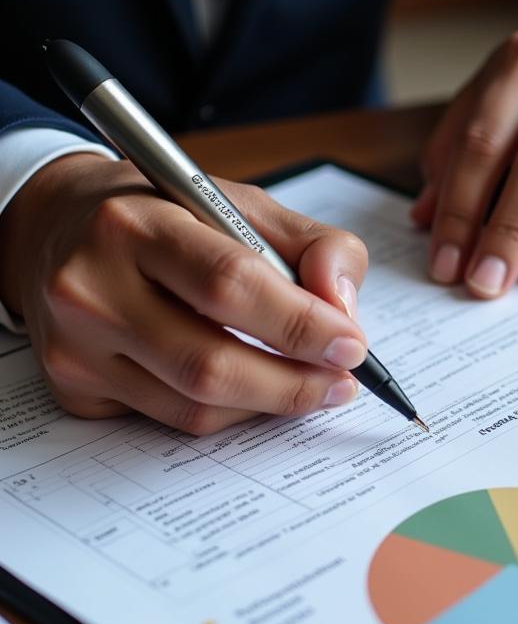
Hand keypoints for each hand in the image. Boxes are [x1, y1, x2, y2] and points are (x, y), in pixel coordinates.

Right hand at [0, 154, 368, 433]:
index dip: (302, 324)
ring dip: (269, 404)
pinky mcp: (76, 388)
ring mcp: (76, 346)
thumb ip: (312, 245)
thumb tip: (344, 310)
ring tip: (312, 385)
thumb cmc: (165, 214)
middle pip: (210, 364)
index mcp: (135, 224)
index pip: (231, 284)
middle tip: (342, 382)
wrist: (59, 226)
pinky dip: (230, 411)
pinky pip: (172, 419)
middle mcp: (91, 288)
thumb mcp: (242, 204)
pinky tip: (254, 387)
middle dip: (295, 383)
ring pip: (195, 406)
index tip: (351, 344)